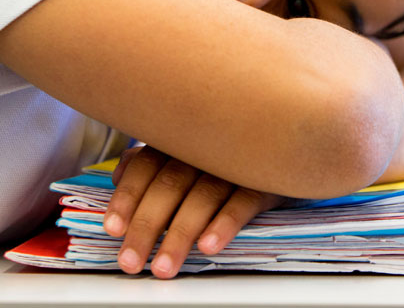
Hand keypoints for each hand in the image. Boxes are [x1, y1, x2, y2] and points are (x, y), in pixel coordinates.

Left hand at [103, 145, 283, 278]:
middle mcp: (205, 145)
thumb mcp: (189, 148)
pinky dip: (225, 223)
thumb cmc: (227, 150)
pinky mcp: (266, 176)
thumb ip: (154, 160)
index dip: (127, 196)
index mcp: (182, 137)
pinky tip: (209, 246)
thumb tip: (118, 174)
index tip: (113, 229)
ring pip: (203, 195)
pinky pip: (244, 199)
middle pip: (169, 183)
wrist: (290, 136)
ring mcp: (237, 159)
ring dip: (181, 232)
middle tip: (132, 262)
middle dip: (147, 225)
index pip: (146, 163)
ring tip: (165, 267)